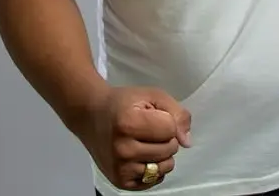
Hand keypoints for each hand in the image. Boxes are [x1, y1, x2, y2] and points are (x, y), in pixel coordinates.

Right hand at [76, 85, 191, 190]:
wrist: (92, 116)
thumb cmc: (124, 103)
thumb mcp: (152, 96)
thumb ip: (176, 113)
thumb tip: (187, 141)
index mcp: (129, 123)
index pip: (170, 128)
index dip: (167, 119)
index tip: (153, 115)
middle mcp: (123, 149)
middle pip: (169, 149)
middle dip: (167, 137)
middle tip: (149, 128)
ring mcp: (120, 169)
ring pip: (164, 167)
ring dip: (163, 154)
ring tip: (146, 141)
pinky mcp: (120, 182)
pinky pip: (154, 180)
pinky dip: (155, 168)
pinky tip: (143, 155)